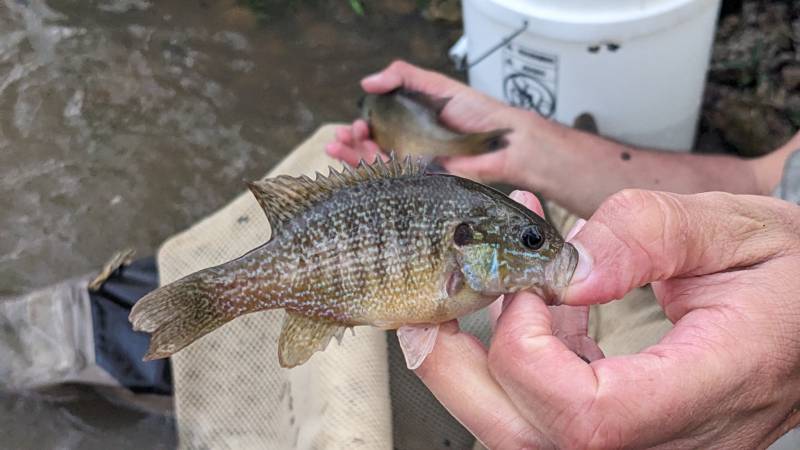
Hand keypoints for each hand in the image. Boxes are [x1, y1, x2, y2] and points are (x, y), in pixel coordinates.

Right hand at [325, 60, 548, 185]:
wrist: (502, 141)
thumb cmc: (476, 113)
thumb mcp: (437, 86)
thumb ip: (404, 77)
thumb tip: (367, 82)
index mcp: (411, 124)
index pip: (377, 127)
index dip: (360, 127)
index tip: (351, 125)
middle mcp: (410, 146)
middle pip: (372, 148)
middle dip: (351, 145)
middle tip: (340, 139)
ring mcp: (415, 167)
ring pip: (377, 166)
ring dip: (354, 158)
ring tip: (337, 150)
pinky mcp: (422, 183)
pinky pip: (393, 183)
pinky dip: (372, 177)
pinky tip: (358, 169)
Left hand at [414, 189, 799, 448]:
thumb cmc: (789, 271)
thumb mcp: (732, 227)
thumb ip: (647, 236)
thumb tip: (568, 267)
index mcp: (711, 386)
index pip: (586, 418)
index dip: (528, 355)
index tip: (526, 287)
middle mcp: (675, 435)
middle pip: (530, 441)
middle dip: (460, 373)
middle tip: (436, 306)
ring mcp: (650, 440)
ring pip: (528, 437)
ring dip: (480, 367)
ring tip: (476, 295)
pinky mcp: (632, 425)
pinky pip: (552, 410)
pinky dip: (524, 356)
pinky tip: (536, 302)